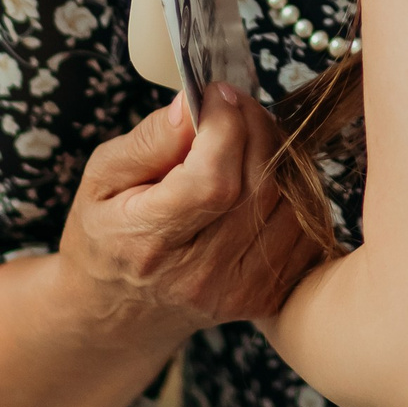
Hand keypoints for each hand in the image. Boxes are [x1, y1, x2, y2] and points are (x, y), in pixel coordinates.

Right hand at [59, 83, 313, 332]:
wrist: (120, 310)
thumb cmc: (108, 235)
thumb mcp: (101, 179)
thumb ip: (149, 140)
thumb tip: (193, 105)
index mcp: (148, 242)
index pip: (213, 181)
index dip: (226, 125)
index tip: (216, 96)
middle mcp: (198, 274)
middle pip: (260, 183)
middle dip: (256, 126)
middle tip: (235, 107)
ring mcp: (238, 290)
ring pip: (291, 201)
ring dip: (278, 154)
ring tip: (246, 140)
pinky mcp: (267, 295)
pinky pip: (306, 227)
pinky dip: (294, 190)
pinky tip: (262, 178)